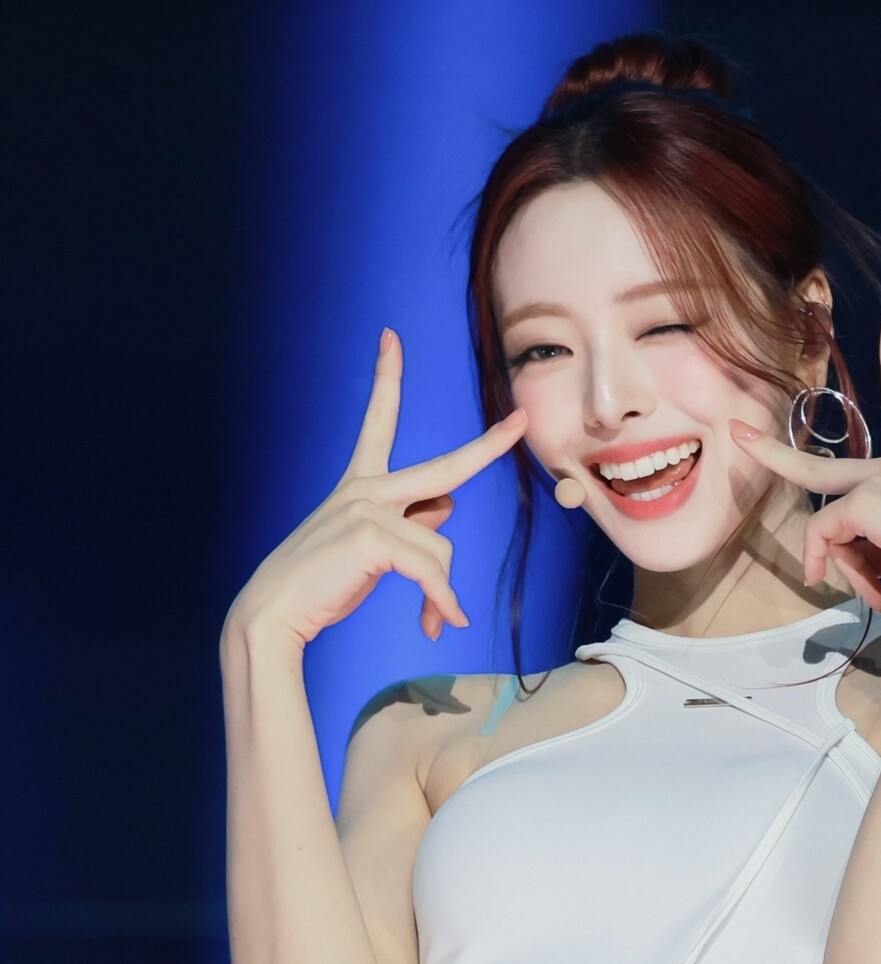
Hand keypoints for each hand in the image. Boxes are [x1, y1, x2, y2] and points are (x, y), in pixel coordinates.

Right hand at [225, 328, 527, 648]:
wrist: (275, 611)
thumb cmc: (321, 583)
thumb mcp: (369, 548)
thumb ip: (407, 524)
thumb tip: (444, 506)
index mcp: (360, 482)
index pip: (378, 421)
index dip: (386, 378)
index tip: (390, 338)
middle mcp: (365, 486)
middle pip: (446, 467)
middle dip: (488, 446)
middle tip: (522, 421)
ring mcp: (368, 508)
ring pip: (440, 547)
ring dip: (441, 591)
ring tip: (432, 618)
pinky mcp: (372, 536)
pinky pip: (430, 571)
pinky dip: (439, 602)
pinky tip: (436, 625)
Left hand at [729, 313, 880, 612]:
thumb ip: (868, 545)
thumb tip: (834, 563)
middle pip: (817, 469)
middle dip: (771, 453)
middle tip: (737, 433)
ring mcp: (876, 479)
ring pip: (825, 524)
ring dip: (838, 563)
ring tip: (873, 593)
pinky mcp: (862, 500)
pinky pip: (829, 538)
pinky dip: (838, 565)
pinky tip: (870, 592)